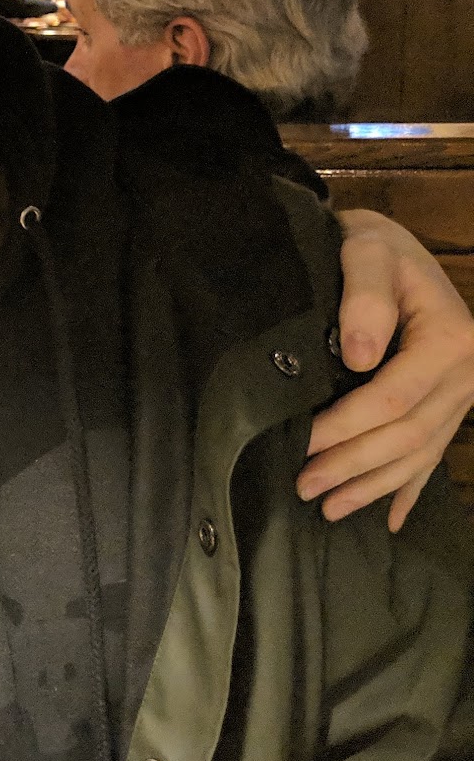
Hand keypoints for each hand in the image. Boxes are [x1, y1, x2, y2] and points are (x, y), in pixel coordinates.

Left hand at [300, 209, 473, 530]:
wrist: (392, 243)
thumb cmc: (373, 244)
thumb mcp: (366, 250)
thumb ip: (365, 298)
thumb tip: (361, 355)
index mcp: (451, 340)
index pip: (393, 399)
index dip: (346, 427)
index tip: (302, 444)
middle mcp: (467, 373)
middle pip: (407, 434)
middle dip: (354, 466)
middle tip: (305, 488)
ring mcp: (464, 391)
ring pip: (420, 452)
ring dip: (375, 485)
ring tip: (330, 508)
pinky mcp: (452, 400)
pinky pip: (434, 451)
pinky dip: (410, 487)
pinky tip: (390, 518)